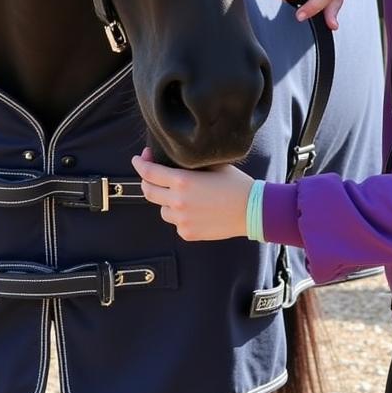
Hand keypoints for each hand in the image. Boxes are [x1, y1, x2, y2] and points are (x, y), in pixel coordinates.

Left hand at [131, 147, 252, 240]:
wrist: (253, 211)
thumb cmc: (235, 184)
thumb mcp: (212, 166)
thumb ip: (190, 165)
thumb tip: (174, 160)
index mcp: (182, 181)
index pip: (149, 172)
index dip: (140, 164)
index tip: (138, 159)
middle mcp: (177, 201)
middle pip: (148, 191)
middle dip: (146, 181)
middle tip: (151, 175)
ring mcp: (181, 220)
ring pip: (162, 209)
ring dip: (166, 201)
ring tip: (184, 196)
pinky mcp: (187, 233)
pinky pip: (176, 222)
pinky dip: (180, 216)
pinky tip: (197, 210)